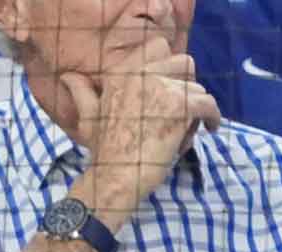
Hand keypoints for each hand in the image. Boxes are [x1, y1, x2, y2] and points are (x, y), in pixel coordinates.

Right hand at [61, 39, 221, 216]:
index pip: (159, 47)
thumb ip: (82, 91)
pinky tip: (210, 128)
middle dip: (188, 84)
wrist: (115, 174)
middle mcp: (141, 72)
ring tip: (185, 130)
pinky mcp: (181, 106)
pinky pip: (209, 105)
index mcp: (121, 69)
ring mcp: (162, 87)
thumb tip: (68, 77)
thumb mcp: (87, 114)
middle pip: (185, 63)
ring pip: (198, 89)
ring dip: (196, 109)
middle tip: (185, 107)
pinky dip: (213, 118)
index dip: (171, 68)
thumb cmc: (103, 149)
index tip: (172, 87)